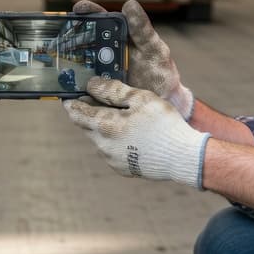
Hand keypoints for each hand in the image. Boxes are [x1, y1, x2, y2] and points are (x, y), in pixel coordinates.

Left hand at [64, 77, 208, 187]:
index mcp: (104, 126)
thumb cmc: (163, 124)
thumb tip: (92, 84)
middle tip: (99, 99)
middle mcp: (102, 146)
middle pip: (86, 126)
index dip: (71, 101)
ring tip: (122, 116)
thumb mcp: (140, 98)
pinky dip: (115, 141)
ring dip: (104, 127)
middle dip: (89, 112)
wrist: (183, 157)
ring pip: (99, 139)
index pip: (75, 113)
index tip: (70, 94)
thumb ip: (112, 90)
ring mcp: (111, 160)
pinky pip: (111, 151)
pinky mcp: (122, 169)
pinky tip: (132, 134)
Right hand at [73, 0, 193, 118]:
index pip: (98, 19)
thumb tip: (130, 4)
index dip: (87, 12)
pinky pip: (79, 90)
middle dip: (68, 38)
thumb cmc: (159, 72)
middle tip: (62, 36)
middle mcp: (102, 53)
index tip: (79, 7)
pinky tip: (66, 91)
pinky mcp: (94, 93)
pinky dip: (71, 91)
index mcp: (116, 37)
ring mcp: (97, 73)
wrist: (163, 102)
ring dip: (67, 65)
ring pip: (76, 65)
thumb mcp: (154, 50)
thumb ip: (142, 30)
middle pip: (80, 42)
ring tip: (60, 64)